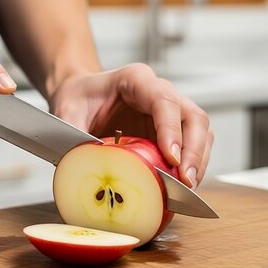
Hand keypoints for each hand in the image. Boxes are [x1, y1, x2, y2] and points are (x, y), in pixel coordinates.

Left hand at [49, 63, 213, 188]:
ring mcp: (170, 111)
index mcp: (135, 79)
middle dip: (194, 151)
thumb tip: (91, 170)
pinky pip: (194, 145)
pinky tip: (182, 185)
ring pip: (200, 131)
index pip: (164, 101)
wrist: (79, 96)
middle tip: (185, 181)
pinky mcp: (172, 130)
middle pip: (192, 116)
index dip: (171, 130)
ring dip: (198, 161)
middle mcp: (159, 91)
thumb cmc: (76, 99)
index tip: (172, 159)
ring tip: (186, 188)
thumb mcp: (66, 114)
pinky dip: (192, 165)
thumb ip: (75, 138)